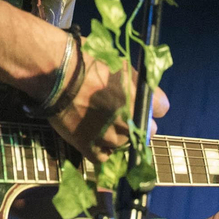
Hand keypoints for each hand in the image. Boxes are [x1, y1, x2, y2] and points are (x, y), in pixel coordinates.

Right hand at [48, 57, 169, 162]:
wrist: (57, 74)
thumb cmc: (87, 61)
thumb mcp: (119, 64)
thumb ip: (136, 81)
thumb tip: (142, 89)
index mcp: (140, 98)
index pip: (162, 108)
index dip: (153, 104)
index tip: (142, 101)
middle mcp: (130, 121)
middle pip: (146, 131)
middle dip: (138, 123)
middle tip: (122, 114)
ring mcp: (110, 137)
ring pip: (124, 144)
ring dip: (117, 136)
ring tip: (102, 123)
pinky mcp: (89, 147)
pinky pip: (103, 157)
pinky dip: (101, 150)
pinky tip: (95, 138)